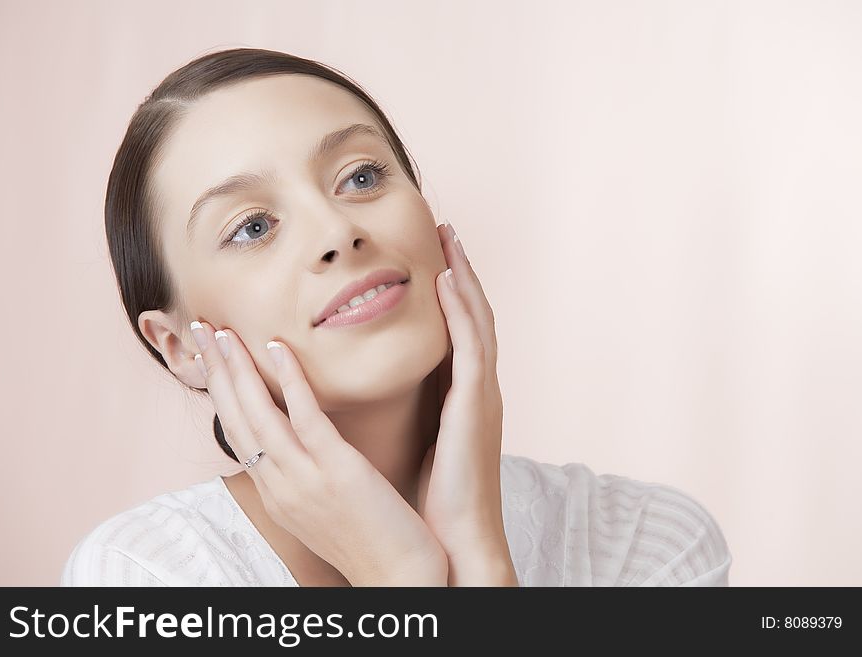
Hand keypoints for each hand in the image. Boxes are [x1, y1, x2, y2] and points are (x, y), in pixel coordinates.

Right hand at [189, 321, 448, 586]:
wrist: (400, 579)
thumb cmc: (370, 540)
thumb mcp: (322, 505)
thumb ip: (305, 471)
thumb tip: (300, 439)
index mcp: (274, 491)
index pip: (237, 432)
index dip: (220, 391)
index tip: (211, 355)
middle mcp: (278, 485)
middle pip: (235, 418)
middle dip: (214, 371)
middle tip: (199, 327)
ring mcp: (304, 479)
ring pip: (258, 415)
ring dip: (236, 368)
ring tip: (221, 330)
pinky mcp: (336, 472)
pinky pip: (306, 418)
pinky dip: (289, 381)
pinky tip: (277, 347)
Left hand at [415, 222, 518, 585]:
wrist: (454, 540)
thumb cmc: (431, 497)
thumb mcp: (420, 439)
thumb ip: (411, 407)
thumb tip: (380, 385)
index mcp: (463, 396)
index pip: (460, 330)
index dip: (450, 290)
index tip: (433, 255)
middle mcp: (478, 388)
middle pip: (473, 315)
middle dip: (461, 271)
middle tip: (445, 231)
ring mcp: (481, 395)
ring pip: (477, 321)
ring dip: (464, 277)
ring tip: (449, 239)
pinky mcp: (475, 407)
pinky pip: (471, 348)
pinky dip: (462, 312)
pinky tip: (447, 281)